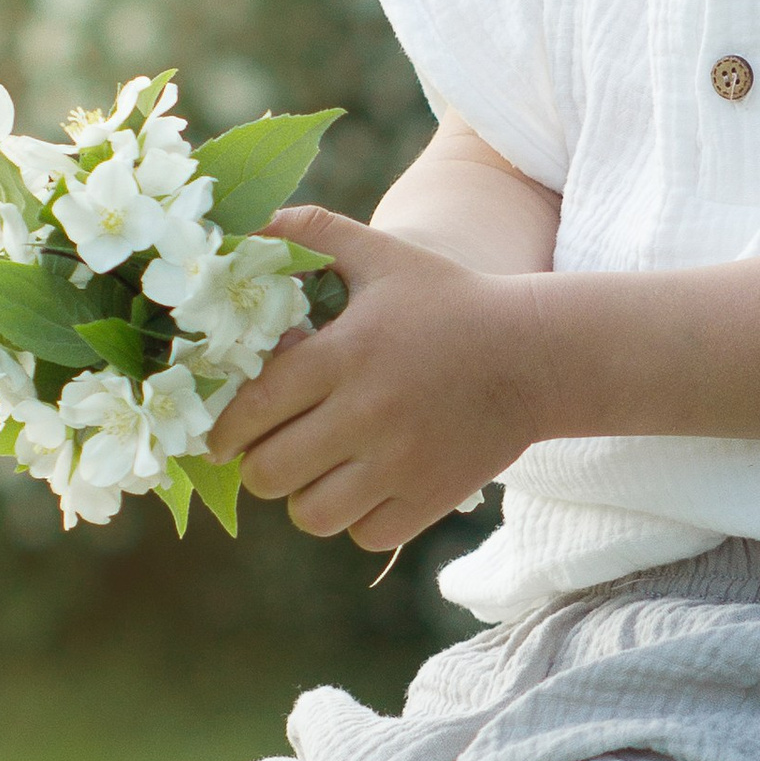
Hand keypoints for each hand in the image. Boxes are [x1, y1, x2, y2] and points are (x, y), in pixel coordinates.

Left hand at [207, 208, 546, 551]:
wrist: (536, 353)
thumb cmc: (448, 301)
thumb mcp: (381, 253)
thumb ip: (308, 233)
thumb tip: (240, 226)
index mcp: (343, 354)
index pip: (251, 409)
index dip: (225, 428)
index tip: (223, 434)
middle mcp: (367, 413)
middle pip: (268, 473)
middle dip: (260, 464)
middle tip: (273, 450)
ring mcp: (401, 462)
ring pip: (311, 515)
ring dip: (305, 497)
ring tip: (318, 472)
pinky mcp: (431, 497)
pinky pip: (364, 534)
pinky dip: (358, 519)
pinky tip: (366, 486)